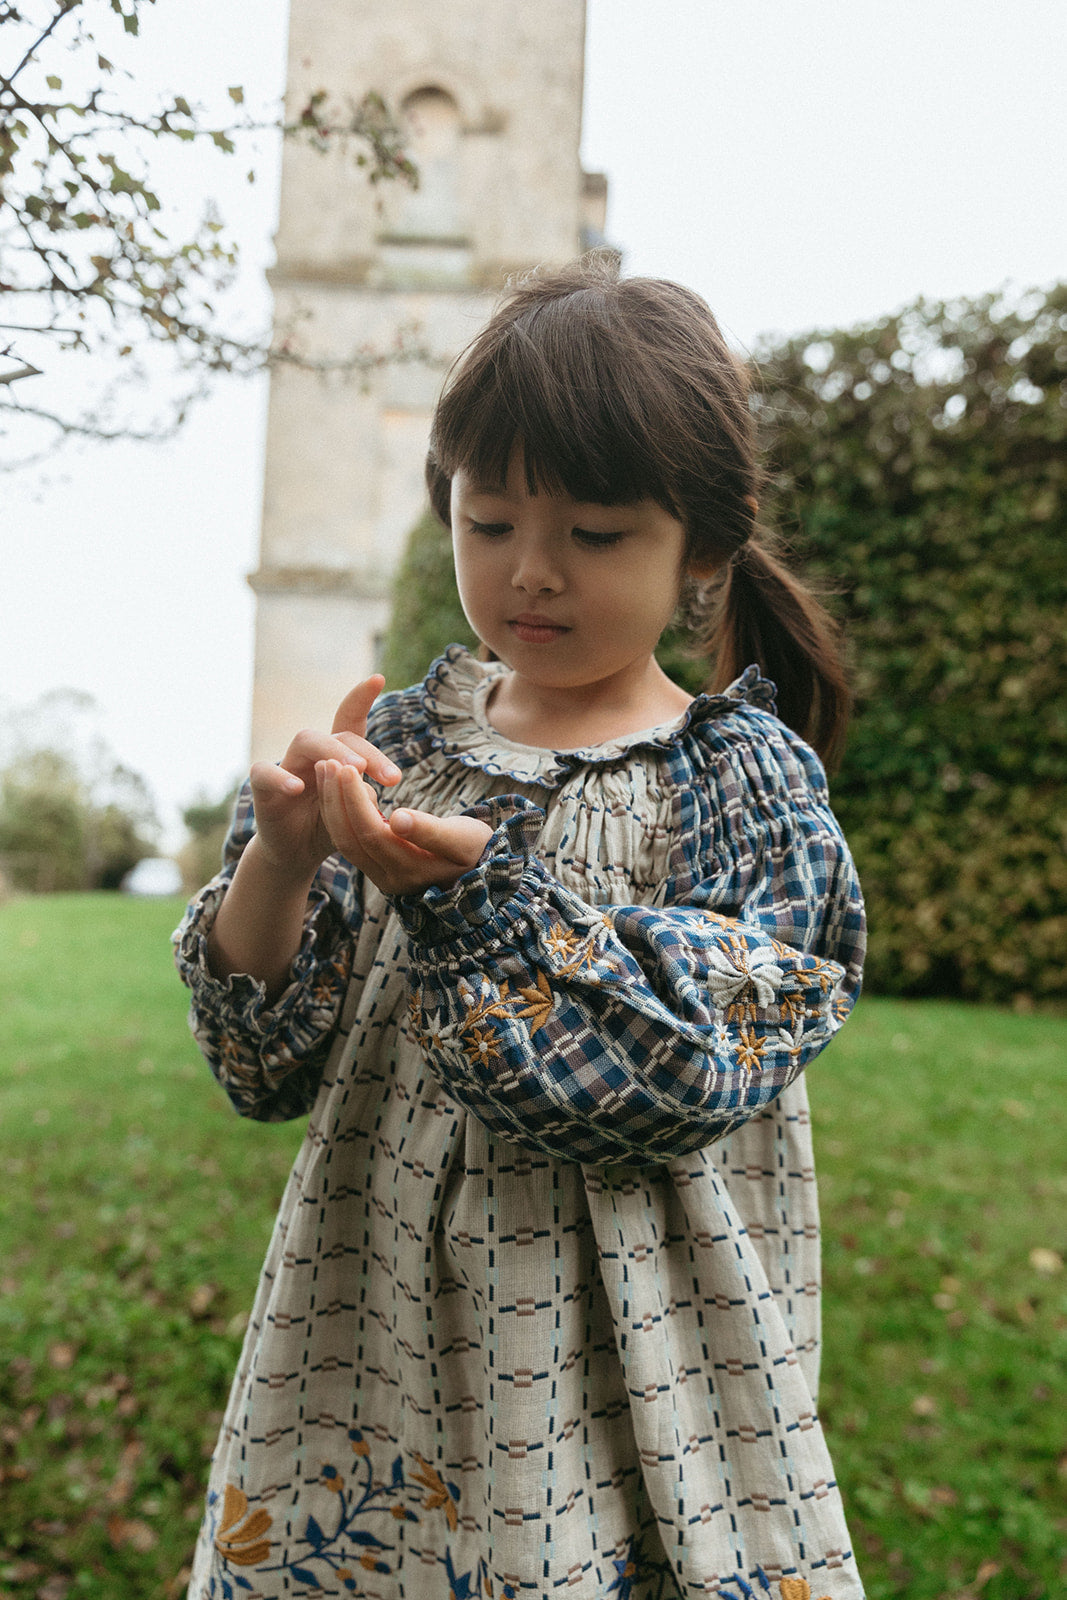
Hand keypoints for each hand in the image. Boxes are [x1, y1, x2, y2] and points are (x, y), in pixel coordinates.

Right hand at [248, 675, 399, 881]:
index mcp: (338, 757)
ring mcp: (286, 766)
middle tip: (392, 778)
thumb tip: (371, 792)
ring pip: (306, 739)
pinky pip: (264, 772)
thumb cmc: (329, 826)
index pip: (350, 720)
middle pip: (338, 734)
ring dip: (333, 752)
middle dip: (368, 752)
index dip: (361, 697)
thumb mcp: (354, 816)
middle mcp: (313, 754)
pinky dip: (280, 777)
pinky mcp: (262, 786)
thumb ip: (364, 801)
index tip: (379, 678)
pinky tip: (298, 788)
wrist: (296, 853)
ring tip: (355, 772)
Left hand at [315, 758, 492, 896]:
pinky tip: (336, 789)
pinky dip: (340, 814)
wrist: (483, 872)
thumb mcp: (463, 838)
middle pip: (351, 838)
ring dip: (333, 806)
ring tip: (326, 770)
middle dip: (336, 799)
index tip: (347, 766)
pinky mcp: (379, 868)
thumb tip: (398, 818)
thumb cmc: (477, 849)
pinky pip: (351, 841)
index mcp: (410, 870)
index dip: (355, 800)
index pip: (371, 833)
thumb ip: (430, 831)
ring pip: (346, 841)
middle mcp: (390, 879)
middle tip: (328, 761)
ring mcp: (382, 876)